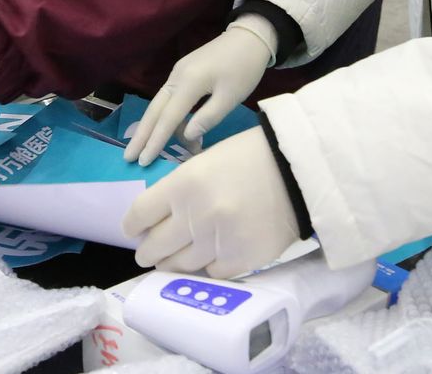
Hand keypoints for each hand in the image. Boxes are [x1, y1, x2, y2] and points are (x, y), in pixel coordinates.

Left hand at [121, 129, 299, 278]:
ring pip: (180, 266)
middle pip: (154, 247)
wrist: (299, 172)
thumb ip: (180, 189)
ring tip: (172, 262)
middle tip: (148, 253)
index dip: (132, 225)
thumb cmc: (251, 158)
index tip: (133, 230)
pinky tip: (209, 259)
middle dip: (148, 252)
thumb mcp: (205, 161)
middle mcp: (196, 216)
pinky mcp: (240, 260)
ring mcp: (218, 242)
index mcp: (183, 185)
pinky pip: (211, 273)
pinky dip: (208, 267)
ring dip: (173, 264)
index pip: (139, 214)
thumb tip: (160, 217)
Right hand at [124, 26, 271, 163]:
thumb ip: (208, 117)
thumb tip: (187, 136)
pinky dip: (165, 116)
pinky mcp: (183, 72)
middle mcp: (177, 76)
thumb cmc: (244, 68)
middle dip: (141, 135)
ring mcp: (178, 72)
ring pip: (159, 104)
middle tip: (128, 158)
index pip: (168, 118)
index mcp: (189, 82)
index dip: (155, 141)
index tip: (142, 161)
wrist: (250, 36)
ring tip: (144, 148)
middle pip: (154, 110)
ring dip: (151, 127)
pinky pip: (169, 98)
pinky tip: (166, 129)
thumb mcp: (231, 96)